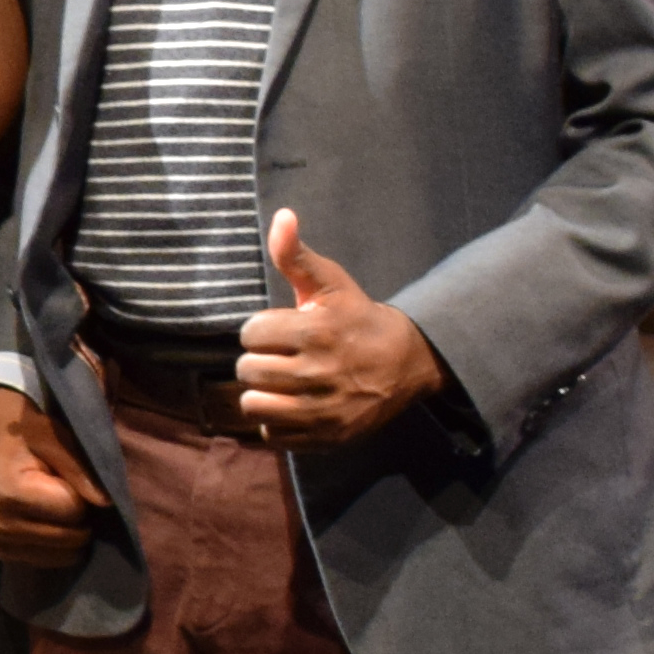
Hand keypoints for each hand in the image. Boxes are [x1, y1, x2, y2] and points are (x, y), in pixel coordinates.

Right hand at [0, 382, 116, 568]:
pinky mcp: (4, 553)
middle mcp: (1, 526)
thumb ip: (80, 470)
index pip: (73, 511)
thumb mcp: (55, 439)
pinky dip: (60, 544)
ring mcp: (1, 544)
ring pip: (65, 554)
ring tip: (54, 505)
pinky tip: (48, 520)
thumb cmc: (27, 435)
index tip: (63, 475)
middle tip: (62, 489)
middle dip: (79, 516)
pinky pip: (52, 562)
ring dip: (71, 531)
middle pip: (72, 538)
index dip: (80, 492)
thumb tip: (106, 503)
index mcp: (10, 496)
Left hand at [235, 210, 450, 447]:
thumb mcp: (331, 283)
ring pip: (253, 405)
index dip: (259, 330)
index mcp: (317, 331)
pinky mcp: (326, 436)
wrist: (406, 363)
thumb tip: (281, 216)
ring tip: (279, 382)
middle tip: (279, 356)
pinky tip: (293, 404)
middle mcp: (319, 372)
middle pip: (248, 370)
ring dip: (260, 393)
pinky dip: (276, 422)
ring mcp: (323, 409)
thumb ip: (296, 255)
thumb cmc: (358, 318)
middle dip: (258, 360)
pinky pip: (273, 434)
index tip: (277, 330)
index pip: (250, 334)